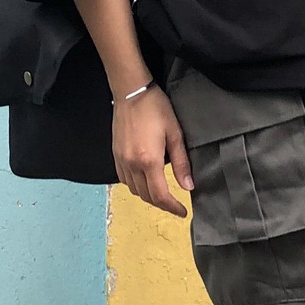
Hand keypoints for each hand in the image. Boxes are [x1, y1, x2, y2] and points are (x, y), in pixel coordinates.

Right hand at [112, 86, 193, 217]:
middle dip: (162, 204)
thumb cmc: (155, 108)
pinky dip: (136, 186)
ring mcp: (121, 160)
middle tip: (175, 204)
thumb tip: (189, 186)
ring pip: (134, 190)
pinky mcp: (115, 155)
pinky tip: (145, 179)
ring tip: (162, 192)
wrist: (131, 92)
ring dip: (148, 195)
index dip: (172, 207)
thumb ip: (181, 162)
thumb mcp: (175, 133)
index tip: (182, 212)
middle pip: (146, 196)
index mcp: (149, 160)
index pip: (160, 195)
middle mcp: (132, 164)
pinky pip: (124, 180)